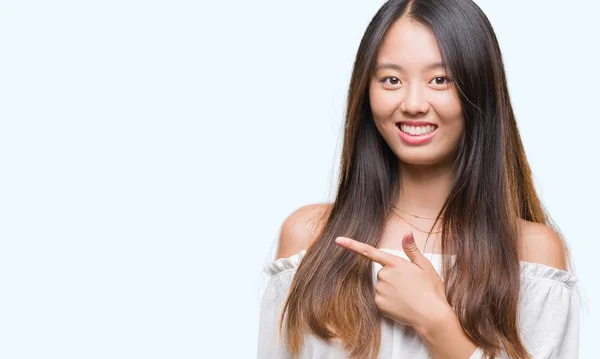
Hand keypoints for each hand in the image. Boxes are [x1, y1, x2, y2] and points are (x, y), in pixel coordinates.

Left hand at [334, 232, 450, 330]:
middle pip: (382, 272)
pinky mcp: (379, 304)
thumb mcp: (425, 266)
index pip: (369, 251)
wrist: (431, 316)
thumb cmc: (430, 290)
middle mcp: (384, 276)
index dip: (352, 245)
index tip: (338, 240)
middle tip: (409, 284)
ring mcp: (380, 291)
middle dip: (393, 276)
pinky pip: (381, 299)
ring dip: (391, 289)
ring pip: (382, 286)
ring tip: (408, 295)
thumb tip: (407, 233)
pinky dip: (390, 301)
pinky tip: (402, 304)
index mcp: (394, 264)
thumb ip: (411, 249)